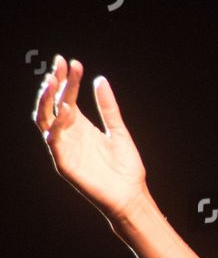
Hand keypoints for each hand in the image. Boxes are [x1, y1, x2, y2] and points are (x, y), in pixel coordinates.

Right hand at [33, 55, 147, 221]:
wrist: (131, 195)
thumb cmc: (125, 168)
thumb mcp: (119, 131)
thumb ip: (108, 108)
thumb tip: (100, 80)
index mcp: (80, 125)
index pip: (67, 97)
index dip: (67, 79)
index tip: (70, 61)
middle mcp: (68, 134)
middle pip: (52, 105)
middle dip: (54, 84)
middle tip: (60, 65)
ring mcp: (64, 148)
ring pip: (45, 120)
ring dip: (48, 101)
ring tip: (54, 82)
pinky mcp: (64, 163)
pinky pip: (55, 142)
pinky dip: (57, 126)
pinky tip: (65, 111)